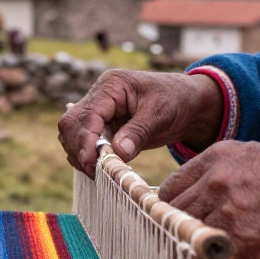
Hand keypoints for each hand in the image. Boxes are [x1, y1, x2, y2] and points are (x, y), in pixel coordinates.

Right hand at [58, 69, 222, 176]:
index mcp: (111, 85)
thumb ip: (138, 132)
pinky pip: (83, 143)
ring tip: (99, 173)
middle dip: (79, 149)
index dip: (86, 140)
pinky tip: (100, 169)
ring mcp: (98, 112)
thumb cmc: (176, 100)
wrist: (188, 103)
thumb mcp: (161, 113)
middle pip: (71, 124)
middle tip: (95, 172)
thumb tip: (117, 153)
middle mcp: (99, 96)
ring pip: (72, 134)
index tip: (92, 163)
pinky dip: (87, 157)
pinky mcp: (102, 127)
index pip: (88, 114)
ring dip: (80, 155)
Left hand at [158, 141, 259, 258]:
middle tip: (187, 242)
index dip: (169, 207)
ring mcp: (225, 212)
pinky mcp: (239, 243)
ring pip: (186, 237)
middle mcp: (215, 182)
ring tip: (206, 257)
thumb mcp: (259, 157)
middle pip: (171, 213)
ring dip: (194, 249)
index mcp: (218, 157)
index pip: (171, 187)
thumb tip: (207, 194)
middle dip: (177, 229)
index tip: (174, 220)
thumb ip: (226, 173)